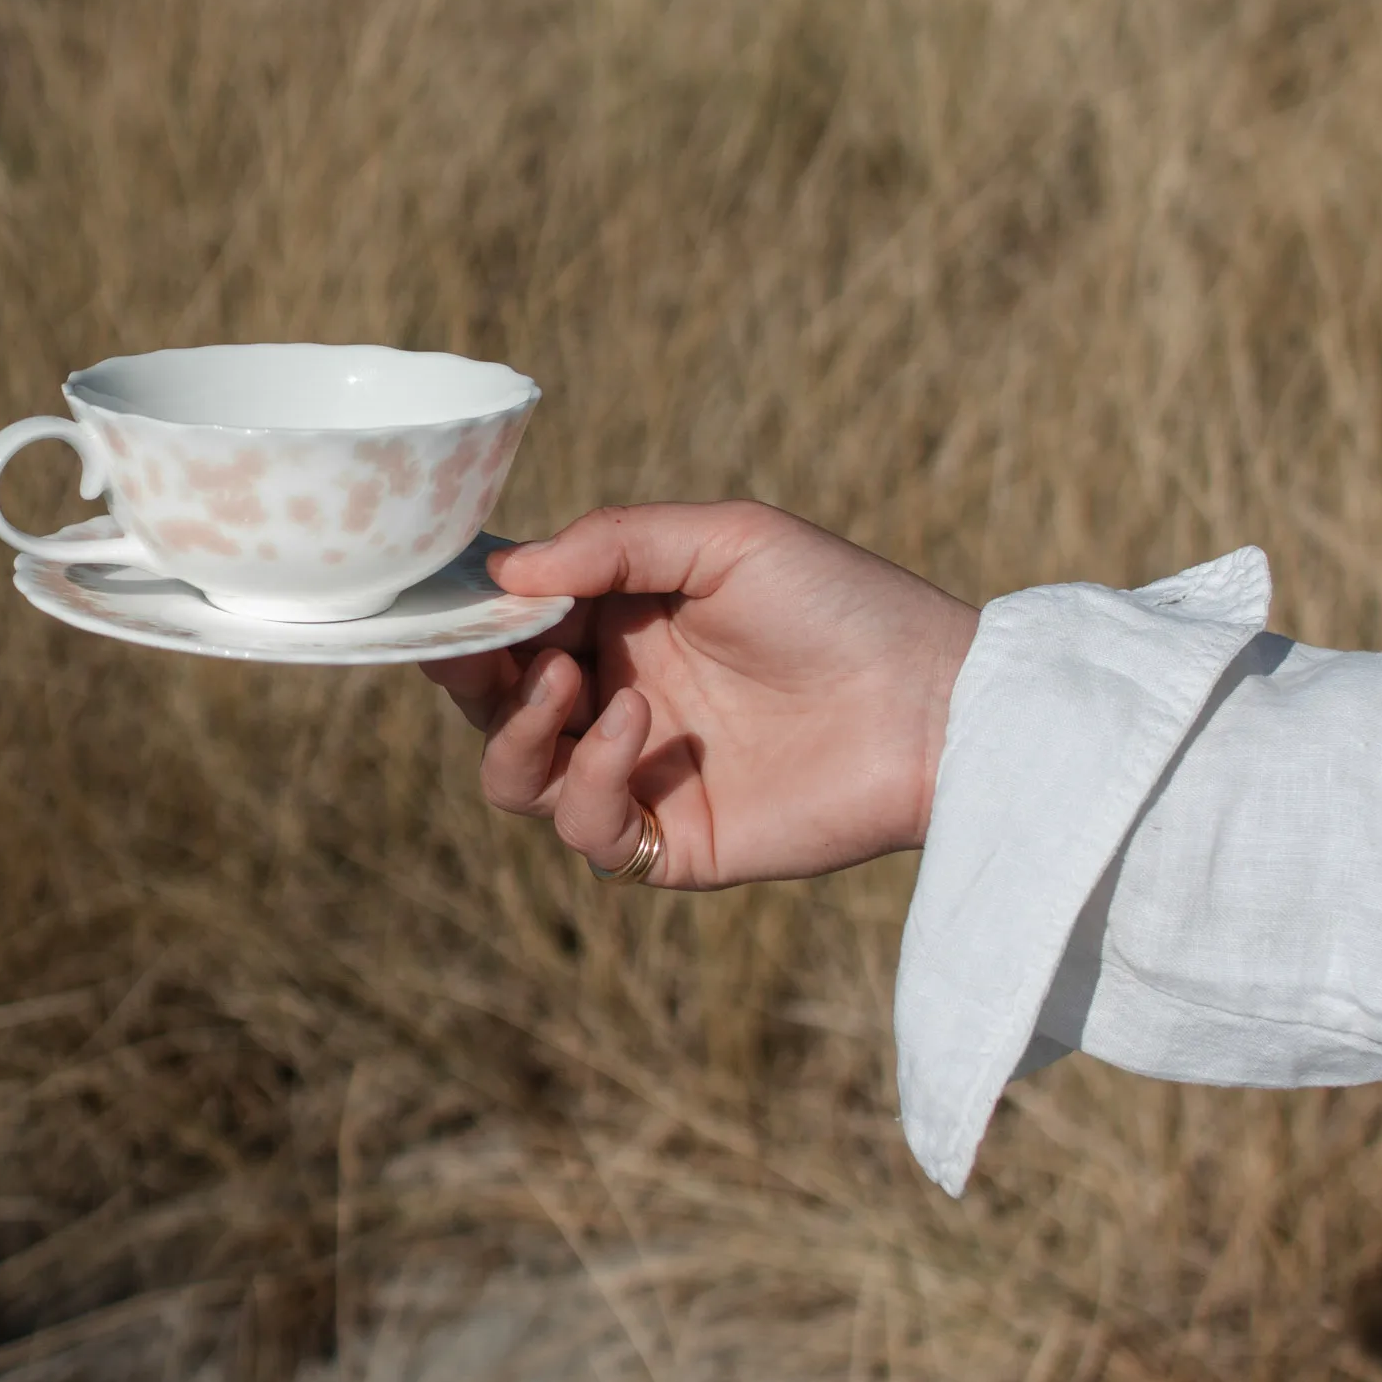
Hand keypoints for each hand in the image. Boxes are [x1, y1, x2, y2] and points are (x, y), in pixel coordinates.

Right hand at [421, 502, 977, 888]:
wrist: (936, 704)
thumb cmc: (842, 604)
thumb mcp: (726, 540)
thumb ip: (612, 544)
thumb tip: (503, 570)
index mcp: (621, 625)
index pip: (510, 626)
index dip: (468, 615)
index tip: (444, 595)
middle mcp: (616, 700)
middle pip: (492, 706)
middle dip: (470, 675)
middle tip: (484, 645)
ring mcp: (638, 776)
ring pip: (515, 777)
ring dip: (519, 729)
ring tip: (567, 682)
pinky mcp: (670, 842)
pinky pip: (583, 830)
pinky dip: (588, 777)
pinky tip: (638, 725)